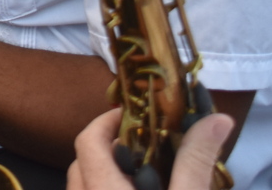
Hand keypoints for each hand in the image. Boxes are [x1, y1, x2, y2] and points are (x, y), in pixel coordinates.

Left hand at [67, 107, 232, 189]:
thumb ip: (194, 162)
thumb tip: (216, 120)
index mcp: (101, 185)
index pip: (87, 139)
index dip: (106, 121)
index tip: (132, 115)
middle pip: (82, 160)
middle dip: (108, 147)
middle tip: (142, 144)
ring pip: (83, 183)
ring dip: (104, 171)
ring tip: (141, 171)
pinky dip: (104, 189)